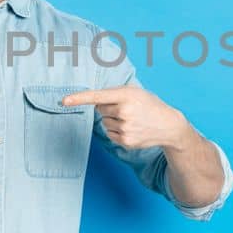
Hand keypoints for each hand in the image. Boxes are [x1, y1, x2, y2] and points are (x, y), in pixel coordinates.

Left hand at [61, 86, 199, 151]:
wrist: (168, 125)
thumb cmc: (149, 104)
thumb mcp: (135, 92)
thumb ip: (114, 93)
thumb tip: (94, 103)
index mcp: (126, 94)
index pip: (97, 96)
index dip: (79, 98)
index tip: (64, 100)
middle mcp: (124, 111)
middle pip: (100, 109)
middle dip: (109, 108)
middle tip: (128, 109)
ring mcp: (125, 128)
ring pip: (104, 122)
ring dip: (113, 120)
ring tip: (132, 119)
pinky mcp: (125, 141)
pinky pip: (109, 133)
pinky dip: (116, 130)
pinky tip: (131, 128)